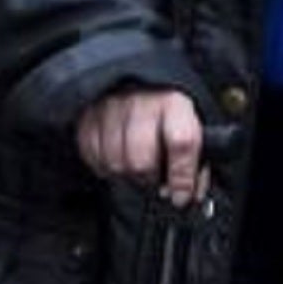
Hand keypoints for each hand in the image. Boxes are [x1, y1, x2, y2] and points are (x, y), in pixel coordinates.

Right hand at [73, 88, 207, 206]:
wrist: (134, 87)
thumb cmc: (165, 116)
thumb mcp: (190, 132)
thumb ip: (194, 166)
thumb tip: (185, 196)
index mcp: (174, 104)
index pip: (181, 144)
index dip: (181, 176)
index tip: (180, 196)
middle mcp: (141, 103)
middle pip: (142, 160)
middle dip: (149, 179)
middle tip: (153, 180)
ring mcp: (110, 109)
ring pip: (115, 163)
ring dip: (126, 175)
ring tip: (134, 169)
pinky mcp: (87, 118)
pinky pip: (93, 157)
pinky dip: (104, 167)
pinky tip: (115, 160)